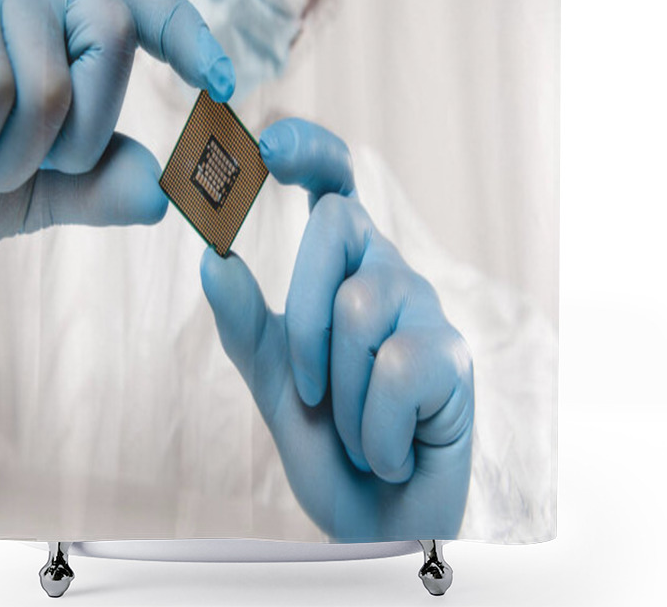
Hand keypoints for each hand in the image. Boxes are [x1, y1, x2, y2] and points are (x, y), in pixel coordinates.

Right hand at [0, 0, 233, 250]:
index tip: (224, 82)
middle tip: (2, 157)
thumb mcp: (13, 188)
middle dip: (70, 136)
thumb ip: (90, 187)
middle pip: (113, 42)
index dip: (188, 36)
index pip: (141, 0)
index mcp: (57, 5)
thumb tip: (165, 193)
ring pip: (49, 81)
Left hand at [200, 119, 473, 540]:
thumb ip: (244, 321)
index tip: (269, 144)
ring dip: (340, 392)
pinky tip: (389, 449)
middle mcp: (388, 274)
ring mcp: (426, 310)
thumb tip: (211, 257)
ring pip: (360, 306)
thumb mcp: (274, 381)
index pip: (337, 184)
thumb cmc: (330, 443)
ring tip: (357, 430)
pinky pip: (397, 368)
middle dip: (304, 315)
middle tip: (311, 391)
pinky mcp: (455, 355)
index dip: (311, 150)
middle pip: (338, 224)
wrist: (379, 522)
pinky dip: (373, 429)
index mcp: (344, 271)